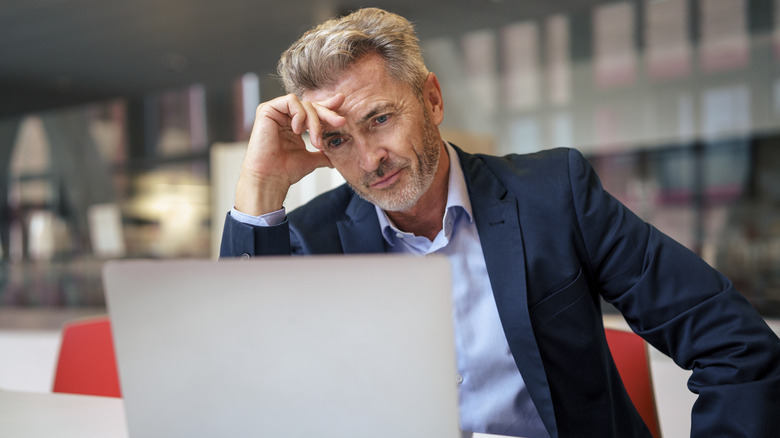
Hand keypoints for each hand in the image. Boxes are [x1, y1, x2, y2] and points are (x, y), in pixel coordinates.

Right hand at [234, 93, 345, 215]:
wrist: (271, 179)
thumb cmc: (286, 171)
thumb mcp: (312, 159)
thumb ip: (324, 153)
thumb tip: (339, 153)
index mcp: (294, 124)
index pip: (313, 111)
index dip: (328, 107)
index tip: (343, 103)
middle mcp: (284, 116)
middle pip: (311, 106)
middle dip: (328, 114)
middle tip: (340, 122)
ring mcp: (276, 112)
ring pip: (304, 104)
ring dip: (314, 122)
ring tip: (315, 141)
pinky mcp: (267, 110)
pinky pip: (290, 101)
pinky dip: (299, 114)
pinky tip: (298, 130)